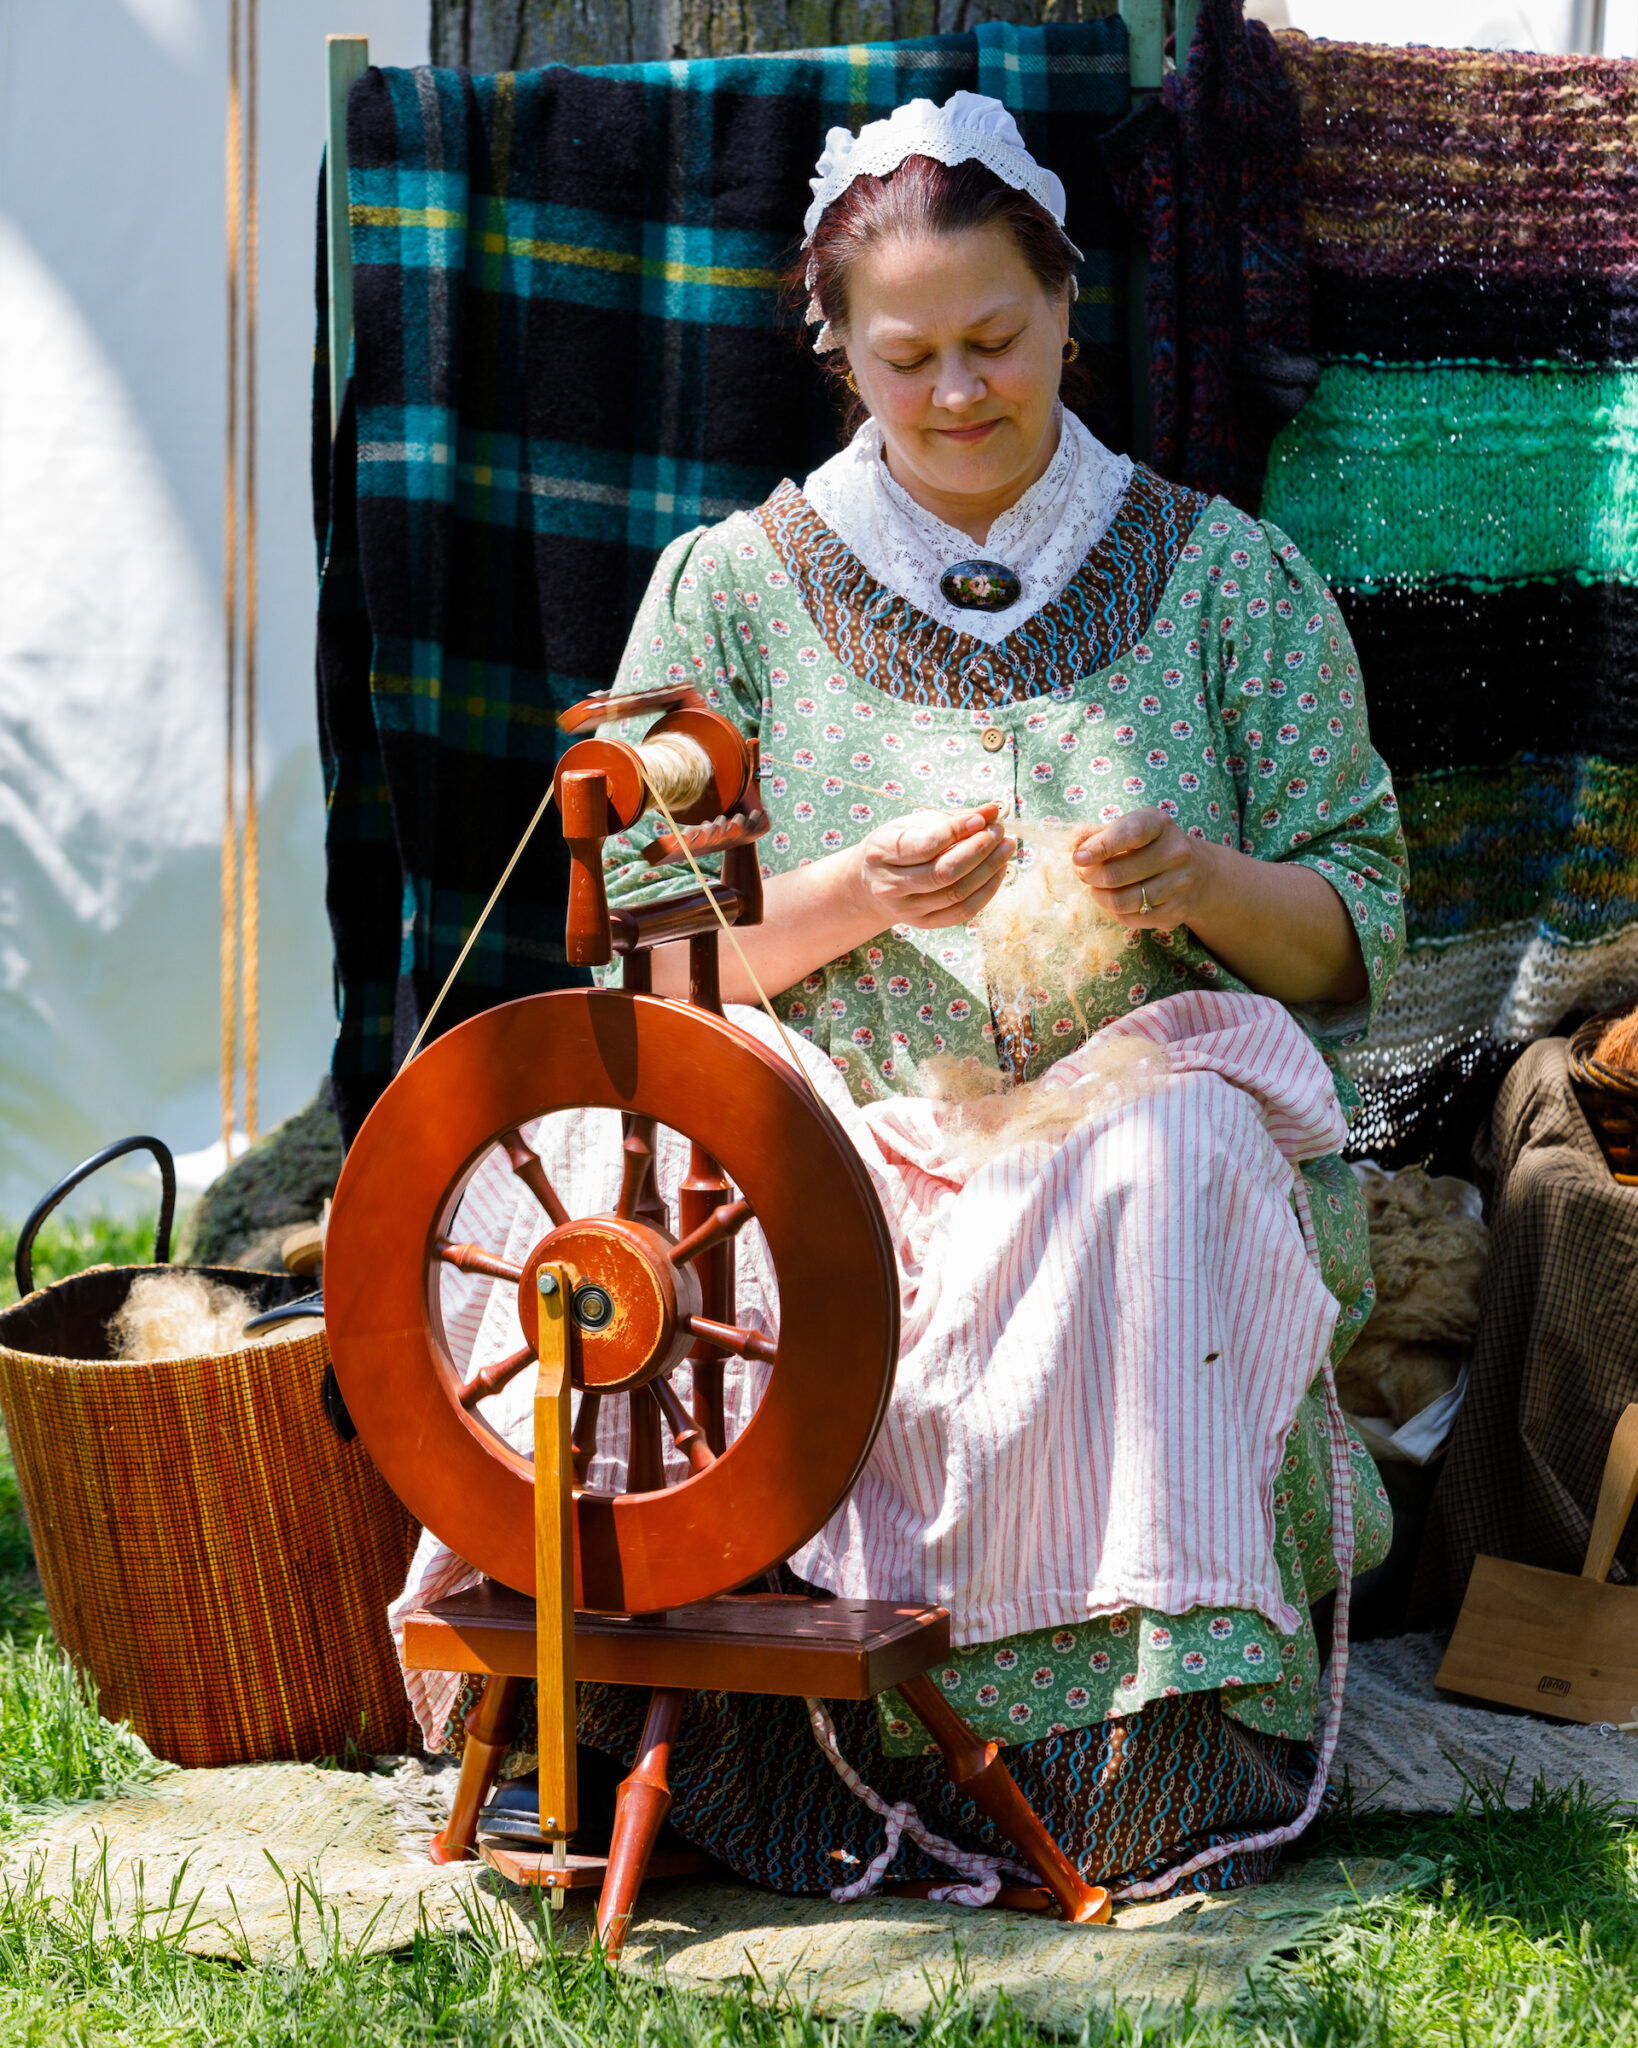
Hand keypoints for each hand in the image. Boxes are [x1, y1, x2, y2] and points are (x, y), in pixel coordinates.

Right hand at [852, 806, 1015, 930]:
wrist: (871, 882)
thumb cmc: (897, 844)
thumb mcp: (914, 823)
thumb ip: (952, 817)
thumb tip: (992, 810)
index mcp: (881, 851)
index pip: (925, 845)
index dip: (957, 831)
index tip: (982, 819)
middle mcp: (889, 885)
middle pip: (944, 873)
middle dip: (979, 851)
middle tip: (999, 833)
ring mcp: (906, 909)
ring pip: (957, 894)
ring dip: (989, 869)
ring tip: (1005, 848)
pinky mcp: (923, 924)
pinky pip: (962, 912)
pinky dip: (986, 892)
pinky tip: (998, 872)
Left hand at [1072, 808, 1218, 931]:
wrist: (1199, 873)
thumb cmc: (1152, 845)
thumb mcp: (1131, 827)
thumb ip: (1100, 832)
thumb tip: (1073, 838)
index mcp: (1160, 825)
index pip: (1129, 834)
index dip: (1100, 847)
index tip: (1078, 858)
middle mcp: (1175, 853)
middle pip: (1115, 874)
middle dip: (1089, 876)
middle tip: (1082, 873)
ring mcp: (1178, 885)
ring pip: (1120, 901)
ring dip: (1099, 896)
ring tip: (1096, 887)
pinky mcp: (1175, 912)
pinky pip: (1130, 918)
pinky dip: (1115, 912)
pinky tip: (1116, 899)